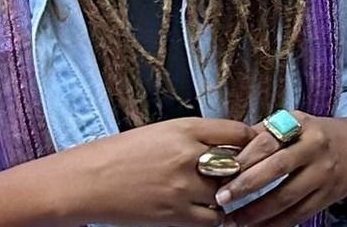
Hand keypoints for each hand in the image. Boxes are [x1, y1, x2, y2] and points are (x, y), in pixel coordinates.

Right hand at [65, 117, 256, 226]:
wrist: (91, 181)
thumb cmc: (121, 153)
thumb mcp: (160, 133)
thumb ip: (194, 138)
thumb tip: (226, 144)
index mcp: (183, 128)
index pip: (236, 132)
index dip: (251, 139)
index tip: (255, 143)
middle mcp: (189, 156)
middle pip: (238, 163)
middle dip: (245, 167)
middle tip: (250, 169)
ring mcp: (186, 188)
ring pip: (228, 193)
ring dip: (229, 193)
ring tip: (224, 190)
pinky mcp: (180, 216)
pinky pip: (215, 218)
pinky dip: (216, 214)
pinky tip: (208, 208)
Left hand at [213, 113, 346, 226]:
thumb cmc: (315, 133)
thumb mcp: (294, 121)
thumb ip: (264, 132)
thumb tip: (230, 146)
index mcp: (299, 125)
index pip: (267, 141)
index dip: (244, 157)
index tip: (220, 169)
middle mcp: (313, 149)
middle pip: (276, 170)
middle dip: (246, 185)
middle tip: (222, 198)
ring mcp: (322, 174)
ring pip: (287, 197)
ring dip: (259, 211)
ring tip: (235, 219)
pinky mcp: (328, 197)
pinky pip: (300, 213)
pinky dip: (278, 223)